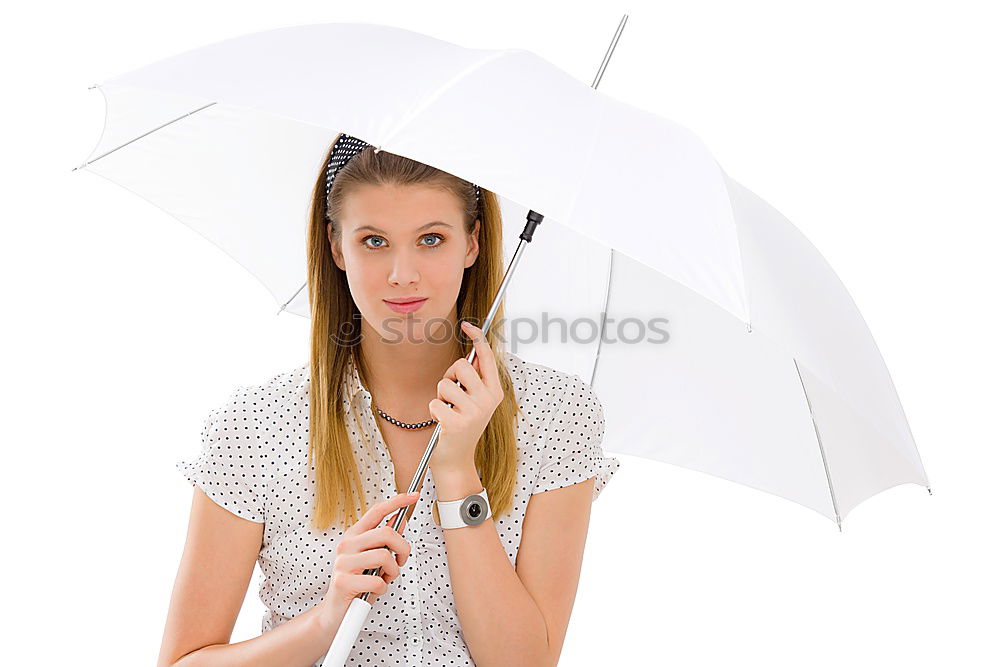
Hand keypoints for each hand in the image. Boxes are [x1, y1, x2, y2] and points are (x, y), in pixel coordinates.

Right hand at [319, 491, 416, 622]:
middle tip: (400, 561)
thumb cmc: (357, 584)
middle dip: (403, 549)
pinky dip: (382, 588)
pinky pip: (377, 581)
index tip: (413, 495)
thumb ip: (384, 541)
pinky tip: (374, 590)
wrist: (336, 613)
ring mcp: (343, 563)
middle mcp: (347, 545)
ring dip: (392, 572)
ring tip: (384, 578)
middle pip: (386, 533)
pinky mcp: (343, 582)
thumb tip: (400, 520)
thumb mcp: (373, 559)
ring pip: (384, 556)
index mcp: (354, 536)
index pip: (376, 511)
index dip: (397, 501)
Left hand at [427, 321, 503, 474]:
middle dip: (450, 377)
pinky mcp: (457, 423)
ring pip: (445, 384)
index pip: (487, 357)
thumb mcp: (476, 402)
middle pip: (461, 366)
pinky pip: (435, 402)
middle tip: (451, 396)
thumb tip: (474, 350)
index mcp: (495, 392)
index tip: (467, 325)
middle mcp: (488, 400)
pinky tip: (441, 423)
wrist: (456, 461)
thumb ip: (476, 380)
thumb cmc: (462, 426)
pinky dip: (433, 411)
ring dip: (440, 396)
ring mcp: (474, 412)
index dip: (477, 338)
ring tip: (447, 411)